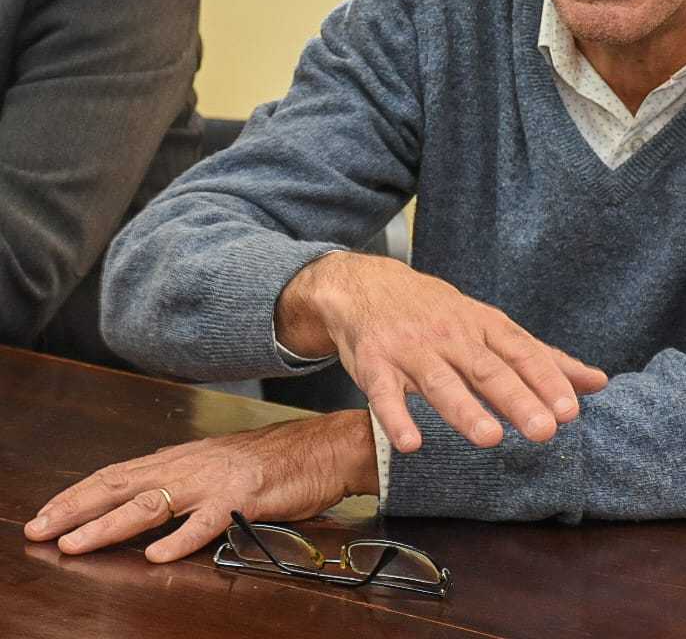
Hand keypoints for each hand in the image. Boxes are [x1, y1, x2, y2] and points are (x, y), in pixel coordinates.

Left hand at [23, 410, 376, 562]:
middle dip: (77, 507)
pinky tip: (157, 555)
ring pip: (153, 502)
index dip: (81, 493)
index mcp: (186, 457)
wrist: (327, 447)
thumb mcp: (223, 463)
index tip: (48, 511)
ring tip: (77, 544)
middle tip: (39, 528)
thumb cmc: (278, 459)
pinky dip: (180, 539)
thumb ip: (187, 477)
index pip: (121, 473)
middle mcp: (193, 464)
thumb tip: (151, 494)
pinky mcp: (245, 497)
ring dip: (110, 525)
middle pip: (123, 484)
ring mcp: (217, 480)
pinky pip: (208, 522)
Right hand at [275, 252, 608, 452]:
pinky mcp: (376, 365)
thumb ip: (540, 357)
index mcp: (484, 326)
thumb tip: (596, 382)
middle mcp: (452, 336)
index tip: (571, 410)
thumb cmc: (438, 313)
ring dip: (465, 409)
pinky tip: (411, 443)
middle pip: (488, 369)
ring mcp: (412, 350)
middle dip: (516, 398)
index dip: (545, 380)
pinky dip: (396, 417)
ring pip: (441, 381)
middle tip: (545, 430)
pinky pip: (385, 395)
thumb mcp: (490, 325)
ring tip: (490, 437)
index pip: (521, 352)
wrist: (367, 286)